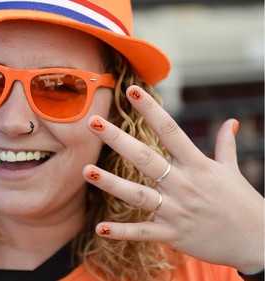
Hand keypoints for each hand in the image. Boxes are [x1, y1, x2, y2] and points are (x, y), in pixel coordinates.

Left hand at [83, 85, 263, 273]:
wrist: (258, 242)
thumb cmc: (242, 203)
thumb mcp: (232, 171)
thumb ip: (226, 145)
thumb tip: (232, 122)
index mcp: (198, 165)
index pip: (170, 130)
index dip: (150, 110)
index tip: (131, 90)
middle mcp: (184, 184)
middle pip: (146, 158)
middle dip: (118, 140)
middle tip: (93, 123)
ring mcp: (178, 210)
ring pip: (139, 195)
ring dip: (111, 183)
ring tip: (86, 171)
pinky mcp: (174, 235)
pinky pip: (144, 232)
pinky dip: (122, 231)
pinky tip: (100, 228)